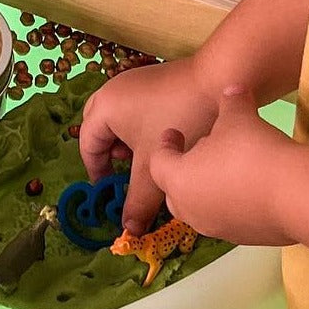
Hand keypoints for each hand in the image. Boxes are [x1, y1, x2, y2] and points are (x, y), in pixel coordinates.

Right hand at [79, 58, 222, 234]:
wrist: (221, 78)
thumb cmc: (182, 120)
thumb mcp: (156, 167)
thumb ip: (139, 201)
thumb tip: (128, 231)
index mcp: (104, 108)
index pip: (87, 145)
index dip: (97, 172)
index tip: (110, 190)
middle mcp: (112, 90)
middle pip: (97, 127)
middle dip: (107, 153)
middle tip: (121, 171)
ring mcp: (133, 81)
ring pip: (118, 117)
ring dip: (125, 140)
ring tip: (145, 158)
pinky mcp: (154, 79)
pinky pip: (135, 108)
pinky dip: (141, 127)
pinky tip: (163, 140)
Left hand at [146, 86, 295, 245]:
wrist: (296, 196)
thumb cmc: (252, 152)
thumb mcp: (239, 117)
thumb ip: (231, 101)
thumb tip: (232, 89)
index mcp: (178, 179)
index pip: (159, 163)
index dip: (165, 145)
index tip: (174, 133)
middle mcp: (190, 209)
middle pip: (174, 190)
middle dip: (182, 172)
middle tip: (196, 154)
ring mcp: (216, 228)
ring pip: (201, 208)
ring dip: (207, 190)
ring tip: (225, 170)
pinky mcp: (242, 239)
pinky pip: (228, 219)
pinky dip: (232, 204)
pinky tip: (251, 189)